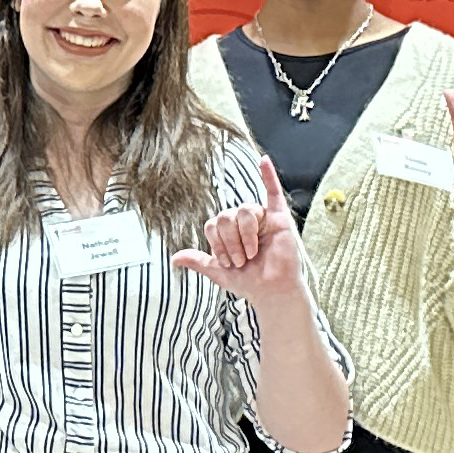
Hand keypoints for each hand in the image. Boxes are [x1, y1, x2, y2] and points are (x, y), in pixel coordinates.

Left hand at [175, 156, 308, 305]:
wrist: (272, 291)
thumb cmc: (249, 281)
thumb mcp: (217, 272)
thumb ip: (198, 261)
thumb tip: (174, 258)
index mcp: (228, 232)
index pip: (213, 224)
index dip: (217, 244)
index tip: (227, 263)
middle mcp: (243, 222)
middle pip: (226, 216)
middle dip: (230, 241)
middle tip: (240, 260)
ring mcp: (261, 218)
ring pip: (244, 211)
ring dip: (245, 234)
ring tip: (252, 252)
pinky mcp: (279, 218)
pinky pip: (273, 192)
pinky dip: (269, 175)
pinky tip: (264, 161)